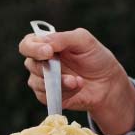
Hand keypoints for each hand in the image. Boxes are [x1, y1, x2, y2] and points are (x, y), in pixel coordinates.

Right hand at [18, 28, 134, 134]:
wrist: (107, 83)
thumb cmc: (95, 58)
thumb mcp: (84, 40)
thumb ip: (63, 38)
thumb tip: (44, 43)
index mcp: (46, 45)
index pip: (27, 44)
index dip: (33, 48)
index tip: (48, 52)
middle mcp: (41, 62)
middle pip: (30, 64)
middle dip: (46, 68)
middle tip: (62, 69)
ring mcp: (44, 80)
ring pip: (36, 82)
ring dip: (58, 82)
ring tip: (77, 81)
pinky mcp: (49, 96)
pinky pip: (46, 96)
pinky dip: (63, 92)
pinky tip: (77, 87)